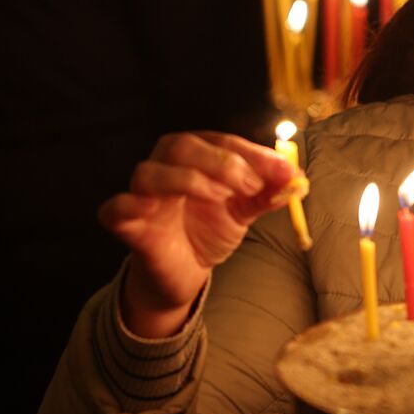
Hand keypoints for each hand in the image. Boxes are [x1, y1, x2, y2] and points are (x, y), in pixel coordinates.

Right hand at [99, 132, 294, 336]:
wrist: (186, 272)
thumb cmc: (210, 229)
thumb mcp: (246, 209)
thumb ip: (268, 192)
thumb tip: (296, 178)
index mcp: (196, 154)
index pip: (222, 141)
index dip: (254, 154)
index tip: (283, 173)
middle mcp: (165, 165)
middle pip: (182, 146)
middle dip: (222, 162)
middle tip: (250, 186)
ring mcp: (141, 193)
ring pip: (149, 172)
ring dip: (188, 179)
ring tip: (220, 197)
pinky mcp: (124, 221)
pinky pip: (116, 206)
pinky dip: (135, 204)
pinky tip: (160, 211)